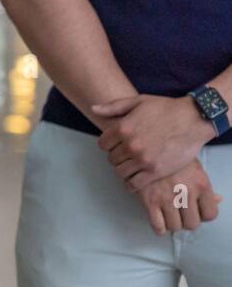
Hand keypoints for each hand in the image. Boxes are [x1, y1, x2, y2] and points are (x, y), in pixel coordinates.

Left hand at [91, 93, 212, 191]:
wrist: (193, 120)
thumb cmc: (166, 108)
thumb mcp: (138, 102)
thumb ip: (113, 107)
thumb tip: (93, 108)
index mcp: (123, 128)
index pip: (103, 144)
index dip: (108, 144)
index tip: (115, 145)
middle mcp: (130, 145)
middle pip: (112, 158)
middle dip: (116, 157)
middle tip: (125, 156)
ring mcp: (143, 159)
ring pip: (120, 171)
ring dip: (124, 169)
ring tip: (131, 166)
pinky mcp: (155, 171)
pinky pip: (134, 184)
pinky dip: (131, 184)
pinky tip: (135, 180)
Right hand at [133, 159, 221, 235]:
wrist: (147, 143)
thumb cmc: (172, 154)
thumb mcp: (194, 166)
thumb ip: (206, 186)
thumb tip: (218, 200)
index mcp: (201, 184)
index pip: (210, 215)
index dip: (203, 215)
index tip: (196, 211)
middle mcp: (186, 193)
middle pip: (192, 224)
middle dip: (186, 220)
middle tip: (180, 212)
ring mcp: (167, 198)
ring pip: (175, 227)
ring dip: (172, 223)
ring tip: (168, 214)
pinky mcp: (148, 200)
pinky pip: (158, 226)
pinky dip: (159, 227)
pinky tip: (157, 218)